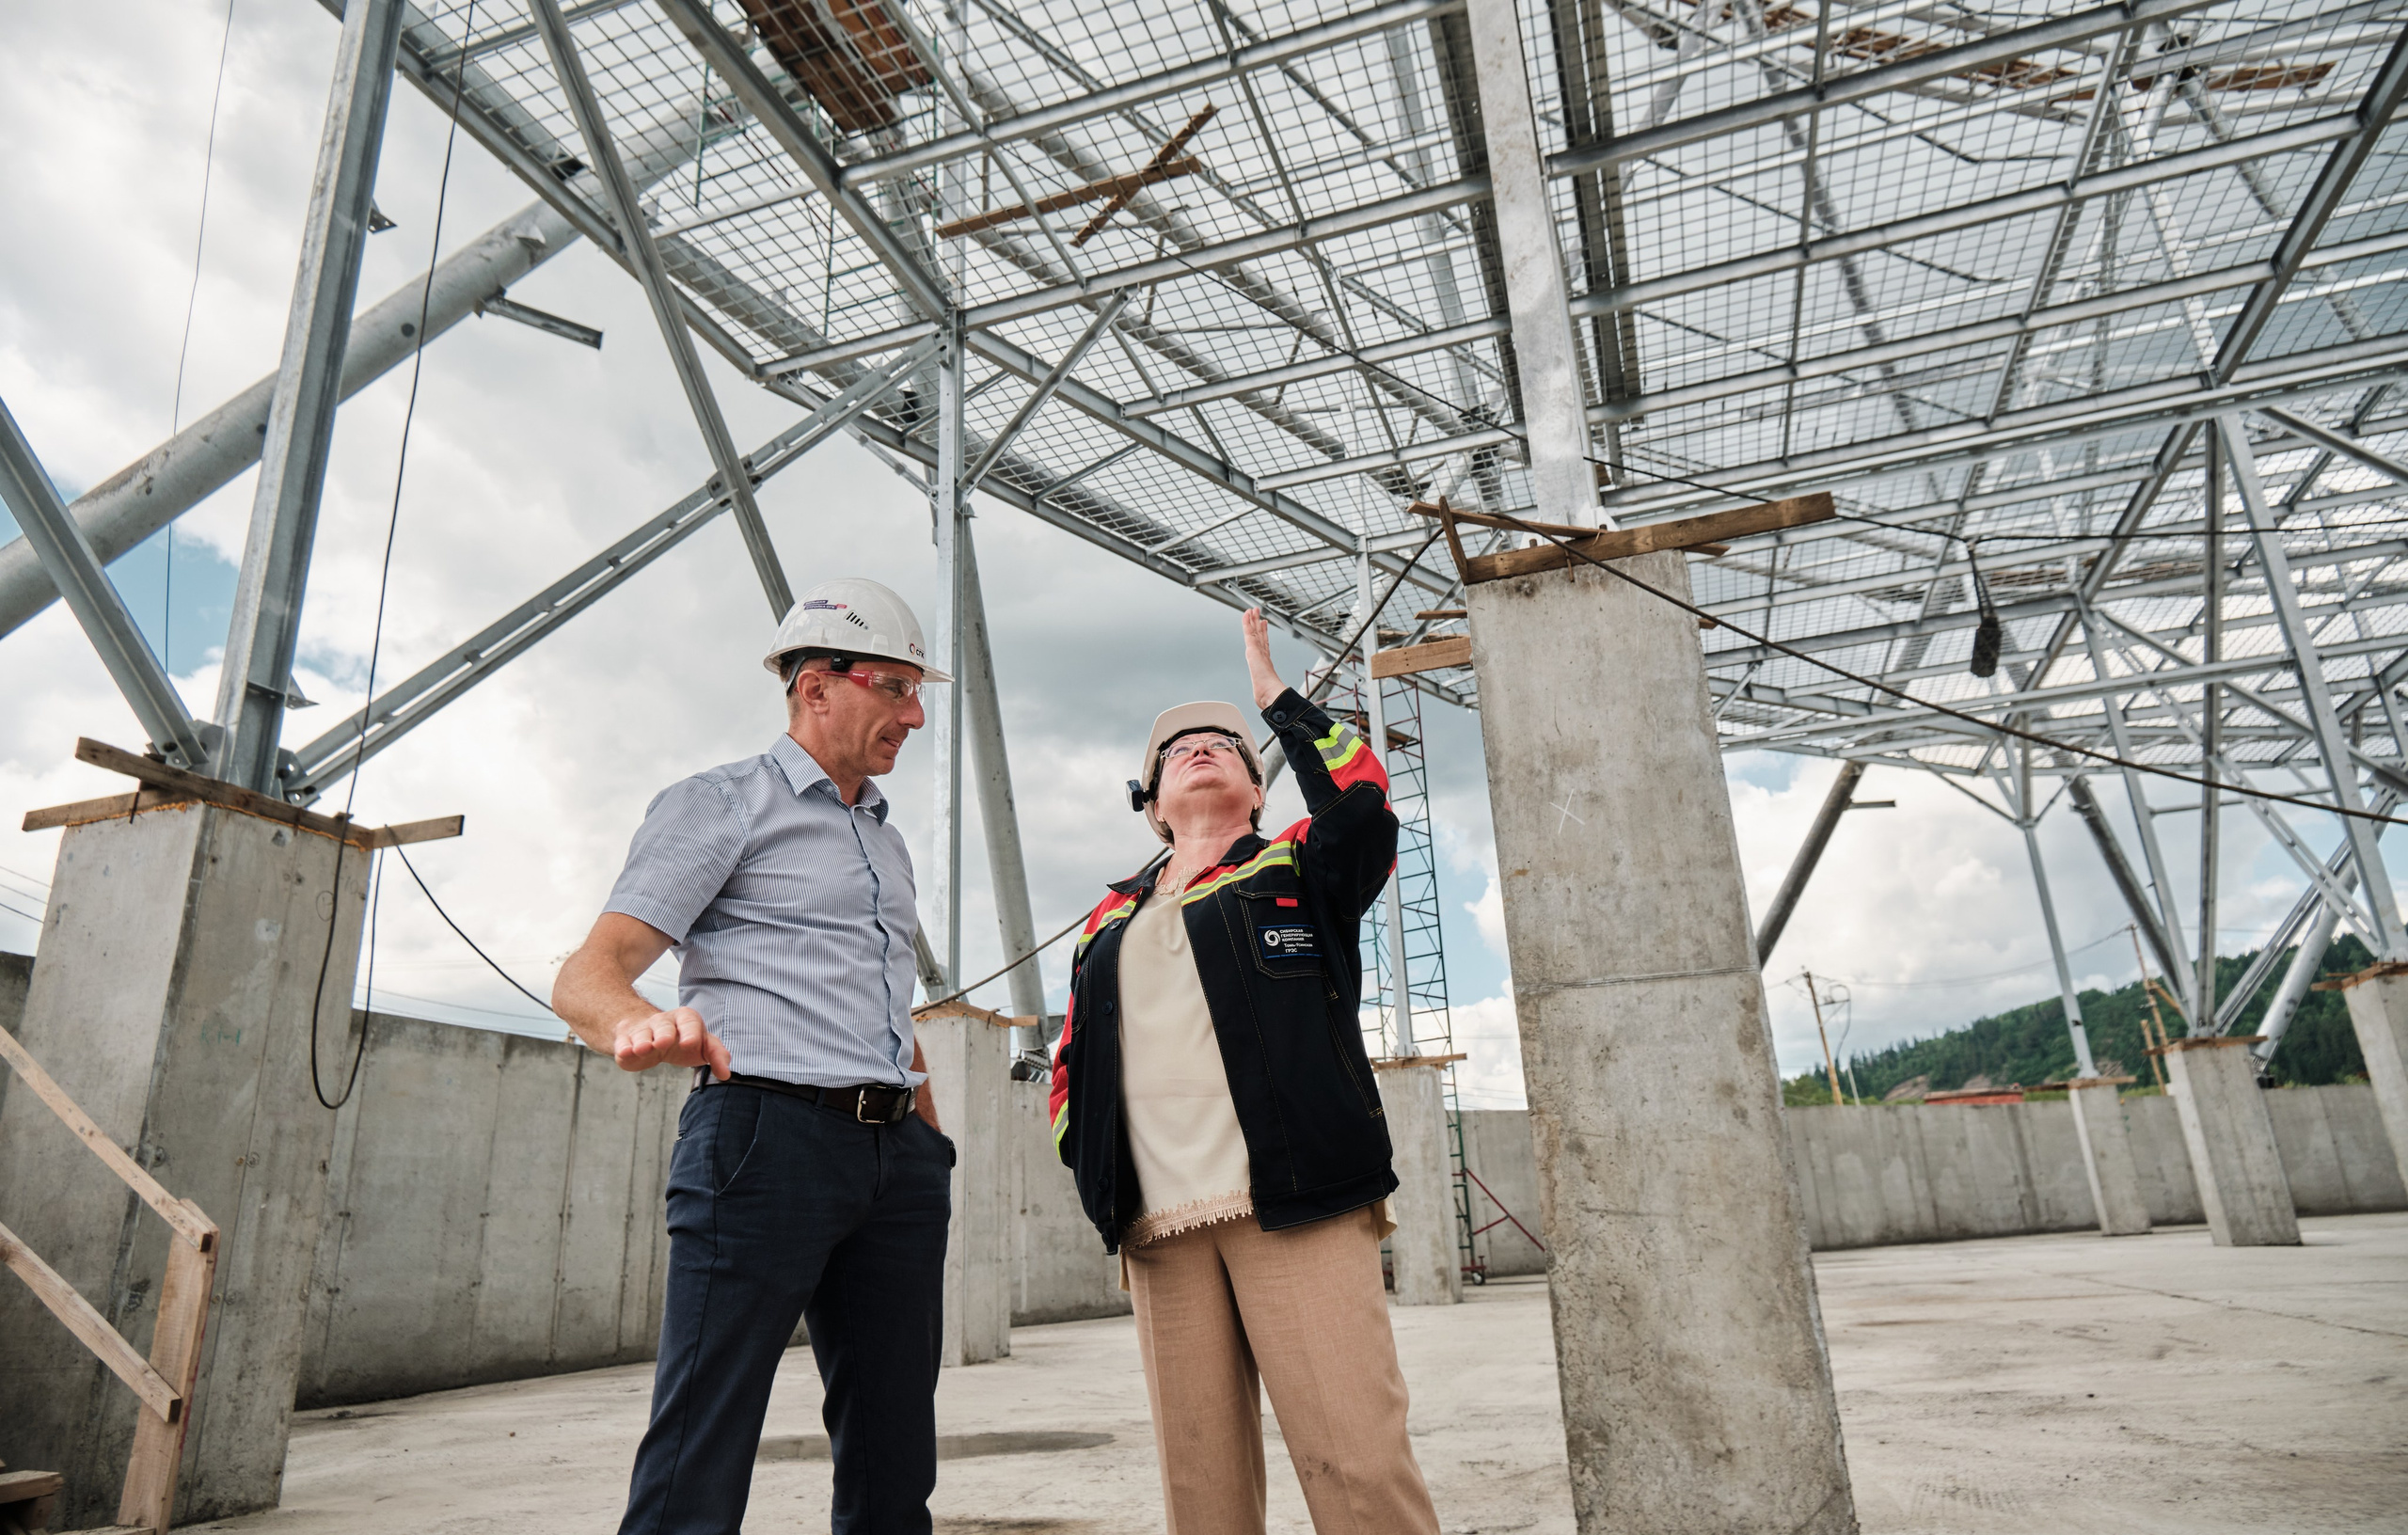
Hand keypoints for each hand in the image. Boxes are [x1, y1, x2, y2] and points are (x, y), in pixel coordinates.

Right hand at [612, 1007, 731, 1078]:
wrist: (650, 1036)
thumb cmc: (682, 1041)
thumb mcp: (702, 1046)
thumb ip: (717, 1055)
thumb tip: (726, 1074)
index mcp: (685, 1020)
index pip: (690, 1022)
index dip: (691, 1032)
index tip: (691, 1044)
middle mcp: (664, 1022)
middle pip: (664, 1024)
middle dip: (664, 1033)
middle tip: (664, 1043)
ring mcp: (643, 1029)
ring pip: (643, 1033)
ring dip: (643, 1040)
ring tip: (643, 1049)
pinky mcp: (626, 1040)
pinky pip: (624, 1041)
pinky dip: (624, 1047)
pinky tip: (625, 1052)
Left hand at [1241, 608, 1284, 708]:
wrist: (1270, 692)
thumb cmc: (1268, 693)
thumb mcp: (1264, 689)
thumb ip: (1267, 691)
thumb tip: (1266, 700)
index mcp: (1264, 661)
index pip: (1263, 643)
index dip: (1263, 633)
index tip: (1263, 624)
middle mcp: (1262, 653)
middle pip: (1259, 634)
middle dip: (1259, 623)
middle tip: (1258, 612)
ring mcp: (1258, 650)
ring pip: (1255, 631)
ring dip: (1254, 620)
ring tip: (1254, 610)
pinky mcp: (1253, 649)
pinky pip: (1249, 632)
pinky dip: (1248, 622)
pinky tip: (1247, 614)